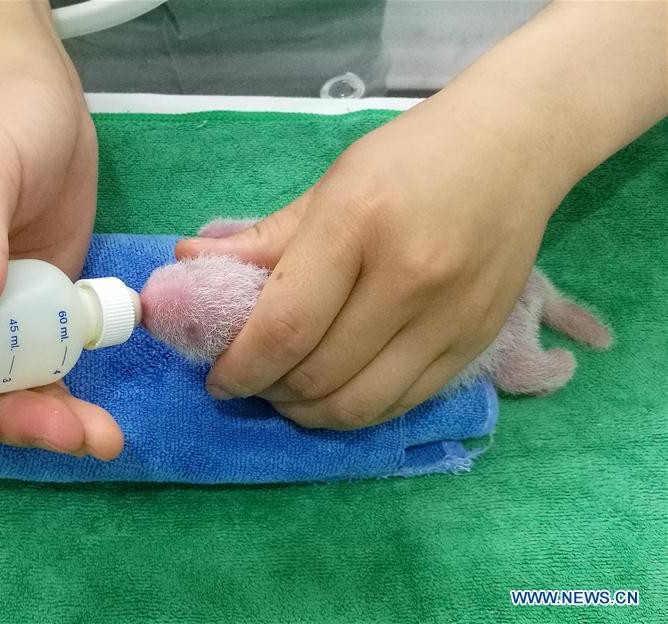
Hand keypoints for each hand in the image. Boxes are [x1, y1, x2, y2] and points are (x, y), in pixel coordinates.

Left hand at [176, 102, 562, 428]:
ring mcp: (450, 318)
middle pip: (317, 375)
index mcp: (357, 224)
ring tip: (287, 393)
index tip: (218, 379)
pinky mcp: (476, 343)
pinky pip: (402, 404)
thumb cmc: (410, 157)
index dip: (240, 367)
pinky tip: (337, 391)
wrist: (514, 148)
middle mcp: (408, 278)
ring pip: (360, 406)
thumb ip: (261, 237)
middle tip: (250, 380)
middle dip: (267, 391)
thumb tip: (187, 264)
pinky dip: (357, 411)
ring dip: (308, 413)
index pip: (284, 326)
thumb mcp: (329, 183)